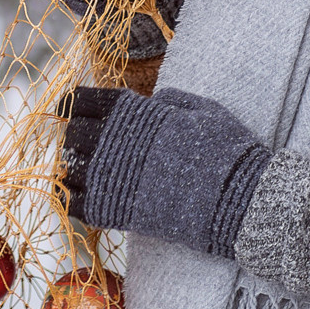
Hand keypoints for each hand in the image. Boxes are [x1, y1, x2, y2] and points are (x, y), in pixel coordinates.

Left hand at [59, 85, 269, 259]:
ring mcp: (110, 176)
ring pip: (69, 166)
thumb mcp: (203, 109)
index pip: (81, 100)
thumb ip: (171, 99)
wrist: (240, 199)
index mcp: (131, 110)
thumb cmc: (227, 150)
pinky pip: (73, 203)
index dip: (75, 105)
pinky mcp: (114, 210)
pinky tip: (81, 196)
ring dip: (73, 166)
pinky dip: (71, 198)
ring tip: (85, 171)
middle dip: (78, 138)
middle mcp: (113, 139)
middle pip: (73, 134)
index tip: (75, 111)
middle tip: (88, 146)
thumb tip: (153, 98)